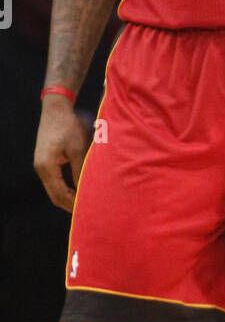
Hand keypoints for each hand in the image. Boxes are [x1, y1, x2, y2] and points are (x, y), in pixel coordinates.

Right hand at [34, 96, 90, 211]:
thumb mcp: (78, 149)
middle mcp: (40, 168)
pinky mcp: (45, 162)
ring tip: (84, 203)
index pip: (59, 194)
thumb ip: (80, 171)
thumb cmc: (69, 127)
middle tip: (87, 211)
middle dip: (70, 204)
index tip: (87, 210)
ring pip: (54, 190)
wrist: (56, 109)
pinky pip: (54, 181)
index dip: (73, 205)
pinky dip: (65, 188)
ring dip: (68, 197)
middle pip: (55, 196)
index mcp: (47, 166)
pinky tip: (77, 191)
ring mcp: (41, 165)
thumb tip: (85, 190)